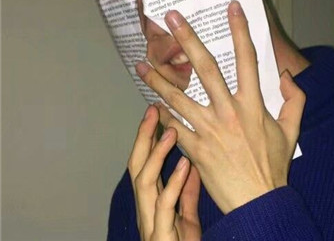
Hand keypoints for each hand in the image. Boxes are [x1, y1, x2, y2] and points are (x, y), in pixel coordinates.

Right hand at [128, 105, 200, 240]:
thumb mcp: (185, 216)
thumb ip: (185, 192)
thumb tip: (190, 164)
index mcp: (152, 201)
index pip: (144, 162)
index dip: (148, 138)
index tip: (156, 112)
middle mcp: (146, 207)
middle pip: (137, 165)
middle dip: (144, 137)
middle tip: (154, 110)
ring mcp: (151, 221)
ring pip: (144, 182)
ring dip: (157, 154)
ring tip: (171, 131)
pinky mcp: (160, 236)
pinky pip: (165, 206)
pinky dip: (174, 183)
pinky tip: (186, 166)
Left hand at [135, 1, 304, 213]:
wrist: (257, 202)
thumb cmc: (272, 165)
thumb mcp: (291, 130)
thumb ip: (294, 100)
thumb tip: (285, 76)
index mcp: (252, 104)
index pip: (247, 59)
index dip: (240, 31)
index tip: (232, 8)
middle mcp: (227, 112)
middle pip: (205, 69)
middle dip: (187, 40)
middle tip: (171, 18)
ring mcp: (207, 129)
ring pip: (177, 97)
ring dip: (157, 79)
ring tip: (141, 64)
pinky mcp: (194, 147)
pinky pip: (173, 126)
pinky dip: (161, 114)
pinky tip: (149, 103)